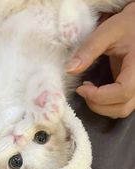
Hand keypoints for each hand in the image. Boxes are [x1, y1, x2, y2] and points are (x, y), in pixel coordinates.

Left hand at [66, 3, 134, 117]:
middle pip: (121, 107)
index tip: (81, 88)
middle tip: (83, 89)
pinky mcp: (133, 92)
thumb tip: (69, 70)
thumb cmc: (126, 27)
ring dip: (100, 107)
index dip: (99, 95)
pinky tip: (96, 91)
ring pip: (121, 111)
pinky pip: (120, 107)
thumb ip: (89, 49)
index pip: (122, 92)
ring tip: (89, 90)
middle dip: (97, 104)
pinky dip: (106, 105)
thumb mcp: (108, 32)